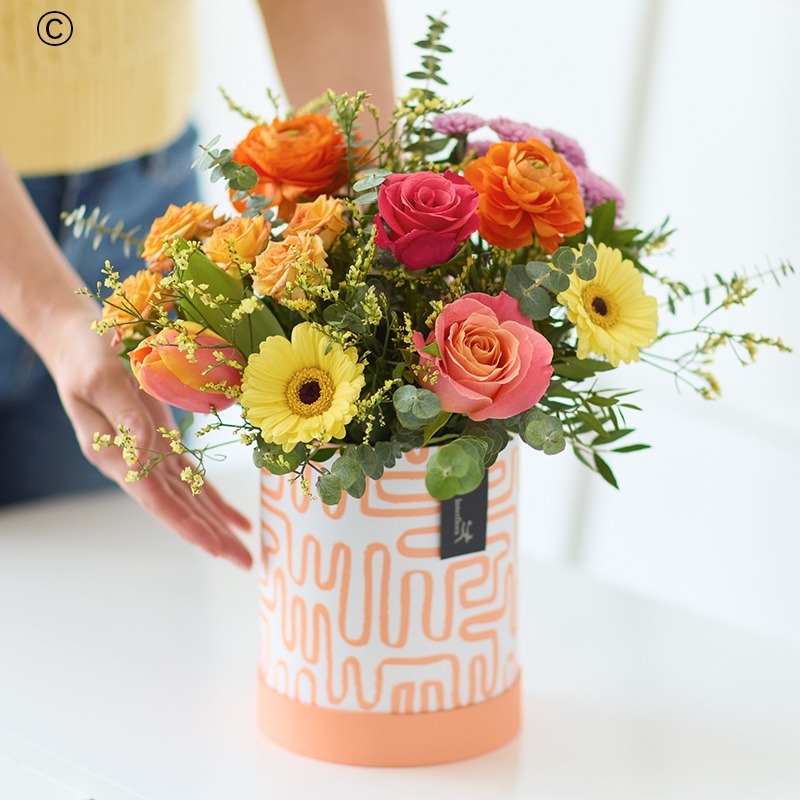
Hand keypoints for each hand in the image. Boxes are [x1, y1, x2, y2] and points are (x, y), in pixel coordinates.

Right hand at [49, 315, 252, 569]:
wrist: (78, 341)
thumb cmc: (86, 355)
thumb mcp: (102, 377)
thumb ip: (125, 413)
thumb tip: (146, 445)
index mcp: (114, 454)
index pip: (156, 500)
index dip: (187, 524)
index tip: (215, 546)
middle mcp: (132, 463)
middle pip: (176, 508)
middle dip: (210, 535)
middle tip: (243, 561)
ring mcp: (147, 454)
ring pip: (187, 498)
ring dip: (215, 523)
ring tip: (243, 547)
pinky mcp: (160, 442)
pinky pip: (190, 478)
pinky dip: (213, 498)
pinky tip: (232, 517)